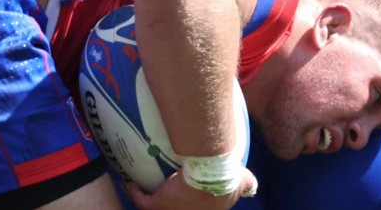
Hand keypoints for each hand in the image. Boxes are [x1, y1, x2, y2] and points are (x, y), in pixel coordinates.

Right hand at [125, 169, 256, 209]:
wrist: (210, 174)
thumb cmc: (227, 178)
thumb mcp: (241, 181)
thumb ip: (248, 183)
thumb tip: (251, 185)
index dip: (192, 206)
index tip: (187, 197)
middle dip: (172, 206)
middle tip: (167, 192)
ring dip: (151, 201)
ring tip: (147, 189)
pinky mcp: (157, 204)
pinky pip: (140, 200)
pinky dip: (134, 191)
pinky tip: (129, 181)